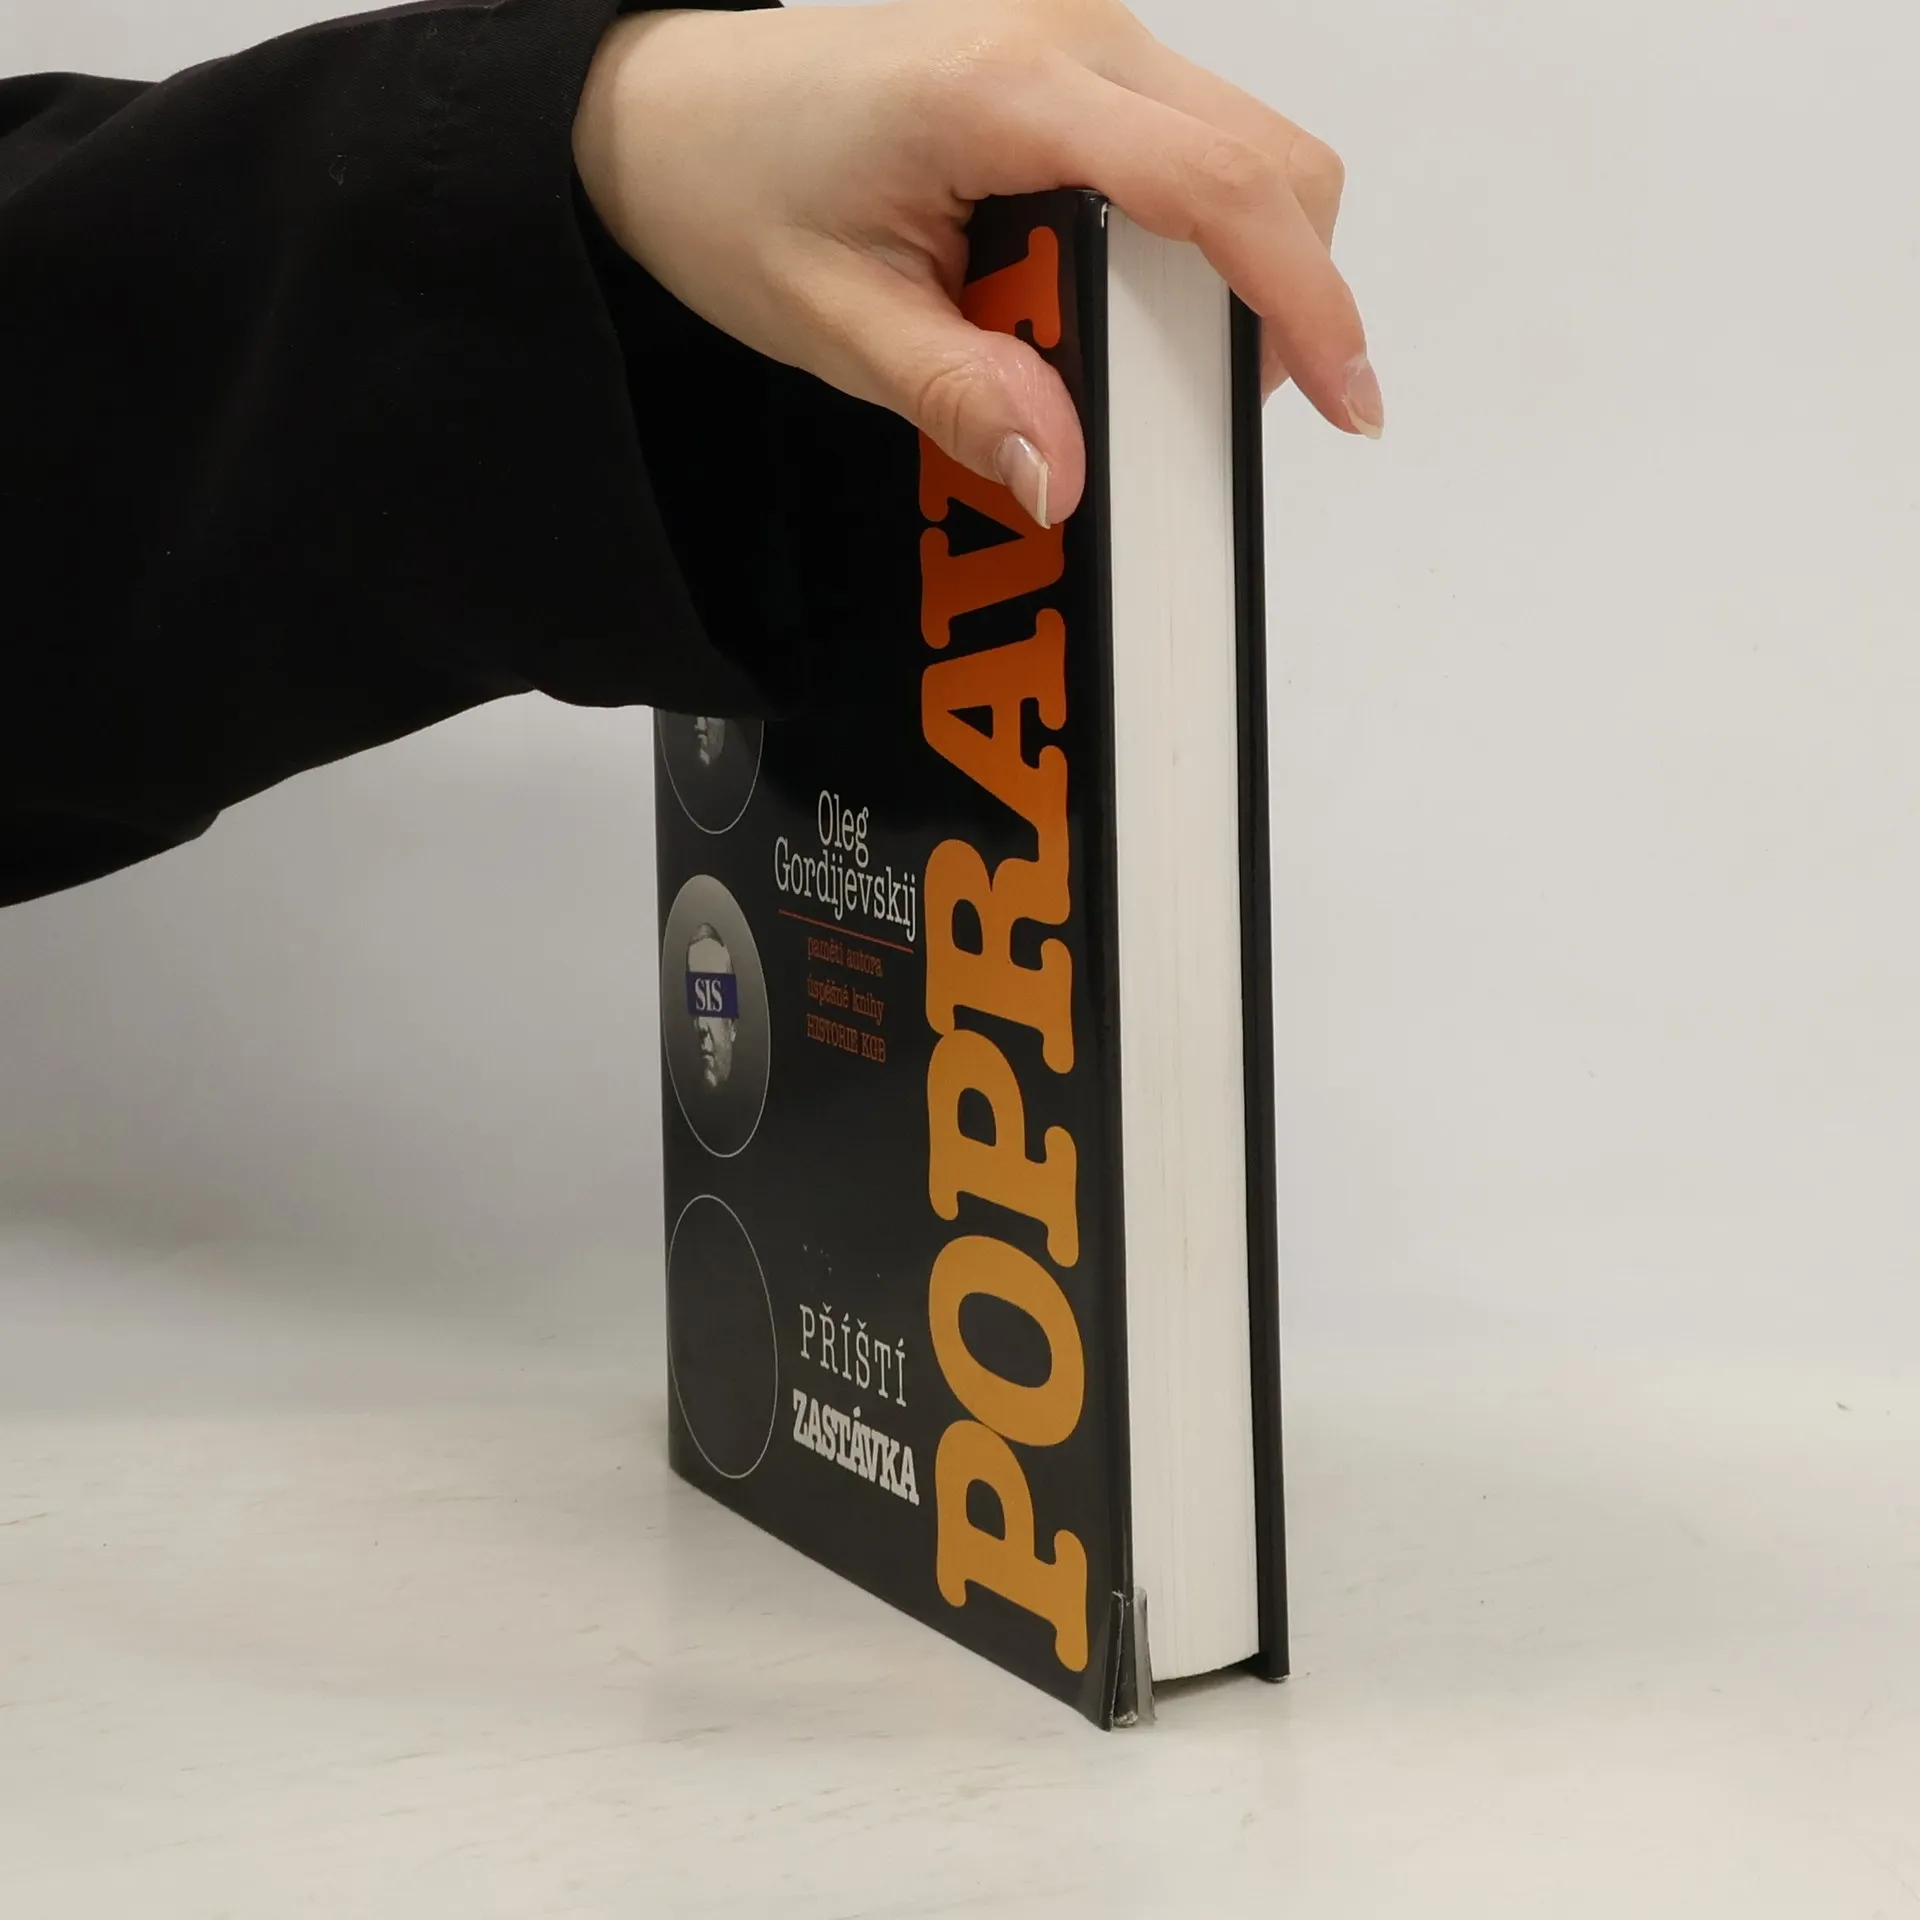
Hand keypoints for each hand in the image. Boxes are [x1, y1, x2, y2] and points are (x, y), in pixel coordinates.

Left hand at [574, 0, 1379, 528]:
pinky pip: (1185, 149)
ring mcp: (1080, 38)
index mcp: (1008, 89)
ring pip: (1241, 150)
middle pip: (1268, 158)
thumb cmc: (728, 187)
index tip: (1347, 397)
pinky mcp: (1074, 65)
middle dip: (1277, 297)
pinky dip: (1185, 240)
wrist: (664, 110)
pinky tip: (1103, 305)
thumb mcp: (832, 323)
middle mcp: (1070, 36)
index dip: (1304, 299)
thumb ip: (958, 395)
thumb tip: (1065, 474)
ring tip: (1125, 363)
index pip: (1218, 187)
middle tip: (1202, 410)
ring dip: (1228, 271)